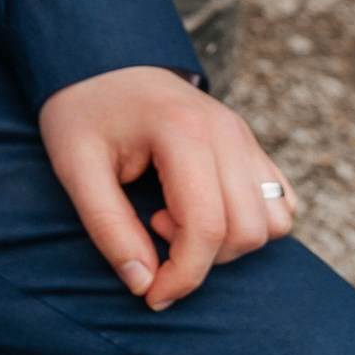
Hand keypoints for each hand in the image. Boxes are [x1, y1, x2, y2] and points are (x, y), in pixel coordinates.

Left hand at [40, 66, 295, 311]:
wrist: (101, 59)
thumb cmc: (83, 113)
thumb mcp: (74, 167)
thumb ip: (107, 227)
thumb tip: (143, 284)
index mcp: (182, 130)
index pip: (206, 228)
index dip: (183, 276)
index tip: (151, 294)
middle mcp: (226, 130)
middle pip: (246, 231)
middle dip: (203, 259)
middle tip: (154, 229)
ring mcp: (244, 135)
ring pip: (272, 222)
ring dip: (229, 241)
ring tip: (176, 215)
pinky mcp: (250, 143)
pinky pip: (281, 201)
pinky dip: (250, 223)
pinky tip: (202, 207)